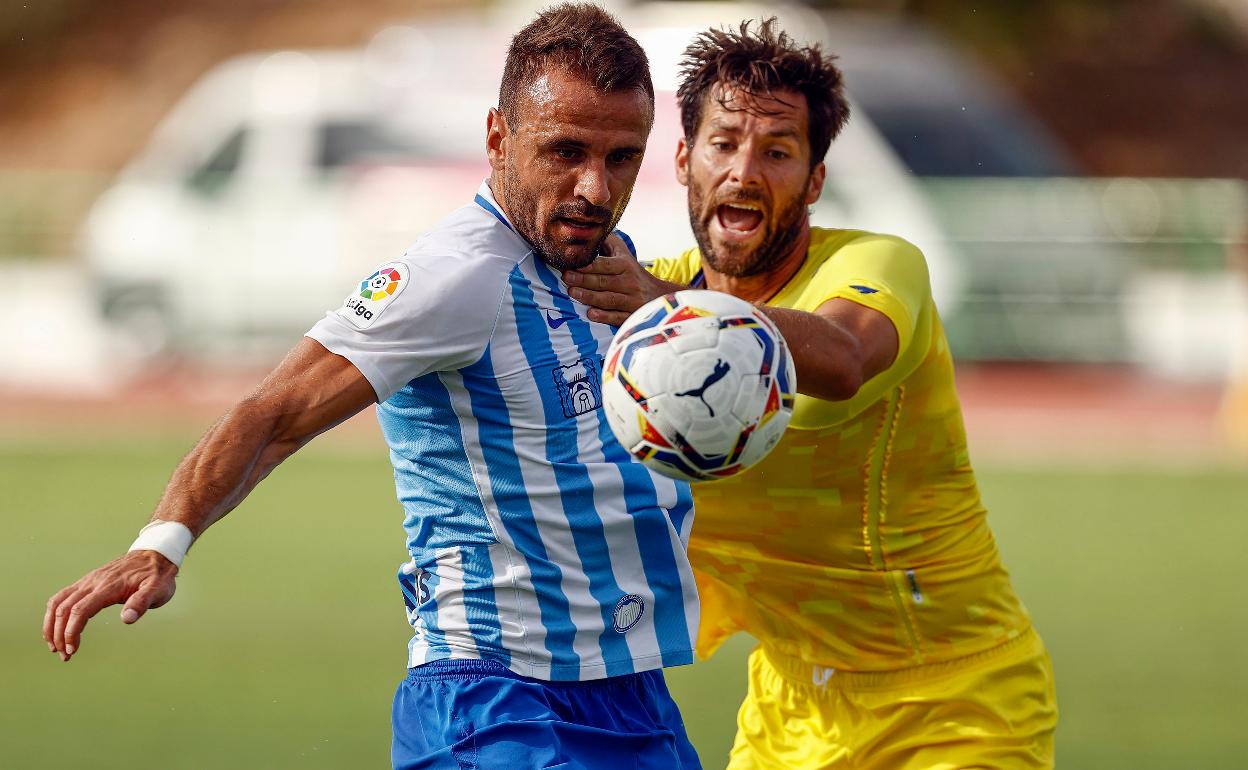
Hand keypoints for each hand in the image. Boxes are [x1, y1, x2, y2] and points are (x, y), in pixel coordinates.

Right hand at [43, 550, 177, 661]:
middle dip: (59, 635)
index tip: (72, 650)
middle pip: (64, 609)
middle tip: (65, 655)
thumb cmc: (157, 575)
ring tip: (54, 646)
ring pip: (57, 602)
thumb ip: (142, 603)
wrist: (155, 554)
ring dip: (51, 625)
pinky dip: (54, 614)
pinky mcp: (87, 582)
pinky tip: (57, 628)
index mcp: (109, 587)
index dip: (71, 632)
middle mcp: (93, 582)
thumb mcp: (158, 589)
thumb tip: (126, 619)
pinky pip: (62, 596)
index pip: (80, 610)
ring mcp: (88, 581)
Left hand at [563, 234, 679, 325]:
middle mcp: (629, 282)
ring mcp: (631, 300)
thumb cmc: (632, 272)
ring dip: (590, 297)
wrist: (658, 296)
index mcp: (625, 266)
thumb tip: (589, 230)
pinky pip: (617, 317)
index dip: (589, 265)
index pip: (605, 265)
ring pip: (608, 299)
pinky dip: (604, 316)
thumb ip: (607, 242)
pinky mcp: (632, 316)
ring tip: (572, 293)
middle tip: (566, 278)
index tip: (572, 264)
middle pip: (603, 282)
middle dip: (583, 280)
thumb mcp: (624, 254)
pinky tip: (591, 314)